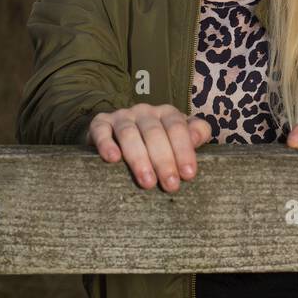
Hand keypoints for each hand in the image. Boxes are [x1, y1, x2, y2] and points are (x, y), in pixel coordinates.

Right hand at [85, 103, 212, 191]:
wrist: (118, 138)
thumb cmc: (158, 144)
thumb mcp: (179, 138)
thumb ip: (196, 134)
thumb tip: (197, 139)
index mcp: (167, 113)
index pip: (177, 127)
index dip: (184, 150)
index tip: (188, 174)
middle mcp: (145, 111)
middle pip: (155, 132)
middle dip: (164, 160)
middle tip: (170, 185)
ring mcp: (122, 116)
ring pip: (129, 133)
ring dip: (139, 158)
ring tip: (147, 182)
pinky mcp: (100, 123)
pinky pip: (101, 130)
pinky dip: (106, 143)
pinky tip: (112, 159)